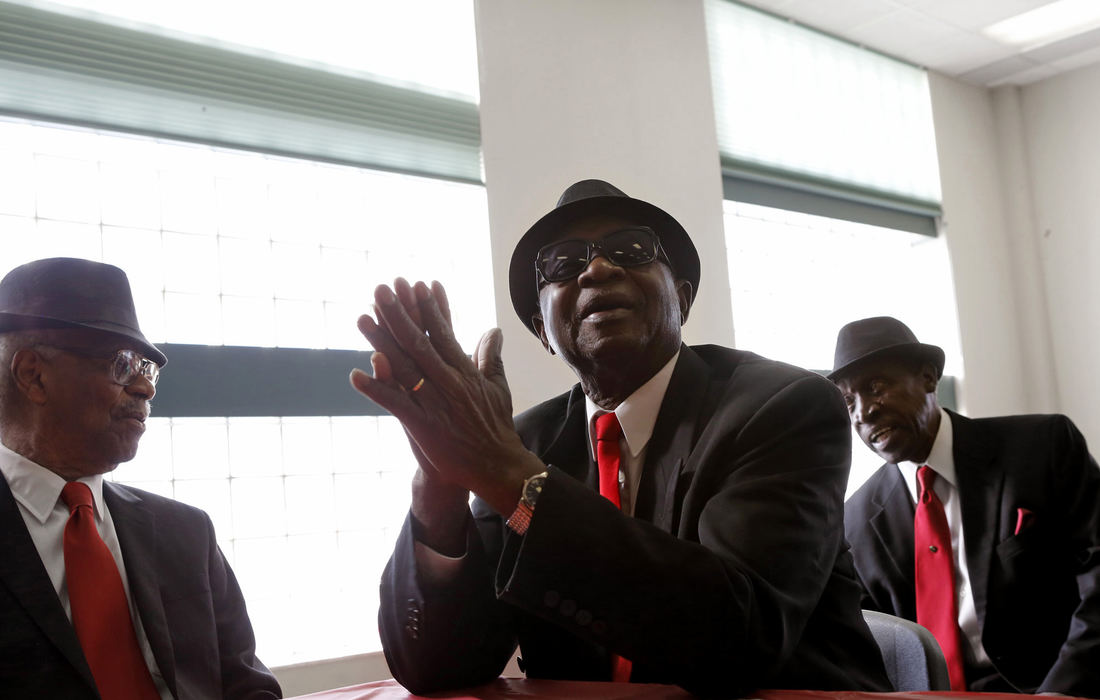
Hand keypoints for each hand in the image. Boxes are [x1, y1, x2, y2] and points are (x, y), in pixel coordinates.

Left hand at [350, 279, 543, 514]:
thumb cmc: (496, 427)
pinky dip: (376, 389)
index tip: (416, 285)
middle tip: (381, 289)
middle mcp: (449, 382)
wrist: (498, 466)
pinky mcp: (423, 425)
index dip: (428, 308)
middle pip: (418, 342)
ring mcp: (435, 403)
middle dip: (398, 314)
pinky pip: (395, 403)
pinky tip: (356, 374)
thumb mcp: (497, 388)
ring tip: (362, 317)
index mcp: (465, 372)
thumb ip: (491, 357)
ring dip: (380, 341)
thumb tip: (493, 330)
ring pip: (403, 367)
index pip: (443, 333)